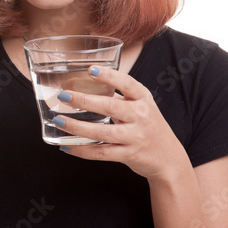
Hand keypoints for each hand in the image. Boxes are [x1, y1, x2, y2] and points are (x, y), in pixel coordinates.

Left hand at [54, 65, 188, 182]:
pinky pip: (101, 153)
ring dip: (77, 127)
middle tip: (63, 95)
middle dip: (84, 100)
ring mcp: (135, 137)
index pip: (127, 84)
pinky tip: (66, 145)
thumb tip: (84, 85)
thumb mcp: (141, 106)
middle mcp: (140, 117)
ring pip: (102, 132)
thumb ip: (119, 96)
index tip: (91, 70)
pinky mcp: (128, 155)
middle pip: (111, 107)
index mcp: (143, 99)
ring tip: (59, 120)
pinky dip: (82, 150)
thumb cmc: (148, 126)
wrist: (168, 157)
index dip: (109, 76)